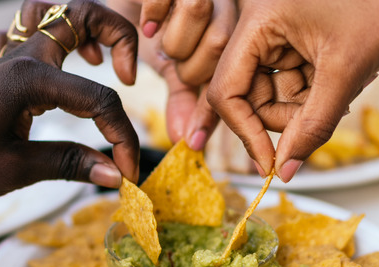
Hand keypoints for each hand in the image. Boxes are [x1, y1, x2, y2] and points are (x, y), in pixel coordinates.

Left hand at [0, 0, 138, 204]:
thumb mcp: (14, 170)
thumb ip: (70, 164)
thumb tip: (115, 173)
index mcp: (29, 78)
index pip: (98, 99)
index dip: (122, 137)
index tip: (127, 173)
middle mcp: (22, 58)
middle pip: (80, 14)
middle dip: (118, 36)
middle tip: (129, 76)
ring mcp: (7, 60)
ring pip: (52, 14)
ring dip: (84, 29)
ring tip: (101, 63)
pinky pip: (27, 34)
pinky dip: (52, 40)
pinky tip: (61, 66)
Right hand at [109, 0, 236, 149]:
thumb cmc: (152, 28)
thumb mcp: (171, 67)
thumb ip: (183, 98)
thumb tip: (187, 140)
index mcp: (232, 30)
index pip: (231, 75)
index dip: (210, 112)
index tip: (194, 141)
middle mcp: (224, 2)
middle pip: (220, 41)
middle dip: (190, 67)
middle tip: (172, 66)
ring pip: (199, 12)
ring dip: (173, 40)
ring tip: (157, 41)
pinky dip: (155, 11)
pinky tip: (147, 25)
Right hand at [207, 0, 378, 181]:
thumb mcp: (346, 73)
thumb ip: (312, 125)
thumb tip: (284, 170)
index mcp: (259, 20)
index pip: (228, 89)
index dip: (245, 131)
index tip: (269, 164)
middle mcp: (259, 26)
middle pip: (249, 97)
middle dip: (286, 117)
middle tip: (324, 116)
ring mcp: (276, 36)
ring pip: (271, 97)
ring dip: (304, 109)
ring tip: (343, 91)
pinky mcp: (292, 45)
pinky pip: (289, 88)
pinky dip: (313, 98)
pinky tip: (342, 84)